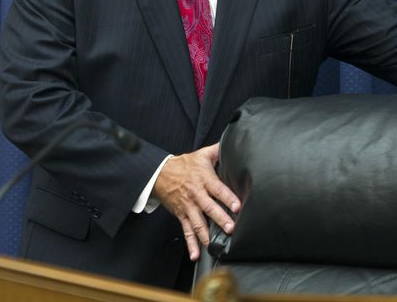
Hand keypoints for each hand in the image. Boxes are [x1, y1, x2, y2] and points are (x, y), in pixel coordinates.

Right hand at [153, 143, 240, 260]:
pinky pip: (186, 230)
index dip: (227, 197)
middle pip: (209, 207)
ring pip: (197, 222)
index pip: (217, 189)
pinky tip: (195, 254)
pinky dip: (190, 243)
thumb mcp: (201, 154)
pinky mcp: (181, 215)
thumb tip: (234, 143)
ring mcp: (188, 206)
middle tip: (230, 228)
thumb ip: (218, 150)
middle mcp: (196, 194)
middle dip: (219, 218)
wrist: (160, 173)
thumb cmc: (184, 165)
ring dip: (206, 234)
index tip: (237, 206)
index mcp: (203, 179)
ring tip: (213, 244)